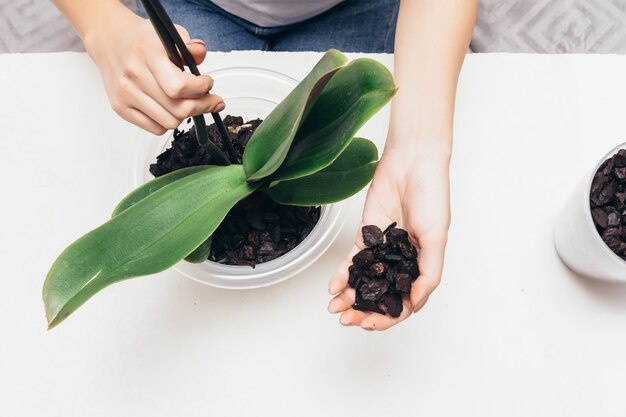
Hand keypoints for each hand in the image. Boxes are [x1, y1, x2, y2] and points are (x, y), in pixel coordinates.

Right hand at [84, 8, 223, 134]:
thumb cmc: (142, 40)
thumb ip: (189, 47)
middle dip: (203, 106)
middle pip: (178, 109)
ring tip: (191, 103)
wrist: (110, 40)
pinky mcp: (121, 108)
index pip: (179, 86)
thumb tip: (201, 53)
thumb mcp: (169, 34)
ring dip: (186, 115)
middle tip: (211, 100)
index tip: (208, 83)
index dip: (201, 89)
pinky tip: (172, 109)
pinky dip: (169, 122)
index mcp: (147, 54)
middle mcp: (134, 75)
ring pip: (169, 122)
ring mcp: (126, 94)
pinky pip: (155, 129)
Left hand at [327, 145, 450, 329]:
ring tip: (335, 309)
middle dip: (364, 311)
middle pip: (381, 295)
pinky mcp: (366, 234)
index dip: (388, 317)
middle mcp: (401, 261)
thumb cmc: (432, 197)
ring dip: (350, 297)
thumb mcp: (437, 238)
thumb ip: (428, 272)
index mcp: (422, 266)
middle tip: (347, 320)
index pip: (405, 302)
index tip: (370, 324)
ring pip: (364, 281)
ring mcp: (382, 249)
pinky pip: (352, 260)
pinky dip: (342, 275)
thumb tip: (415, 302)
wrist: (411, 163)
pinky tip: (333, 287)